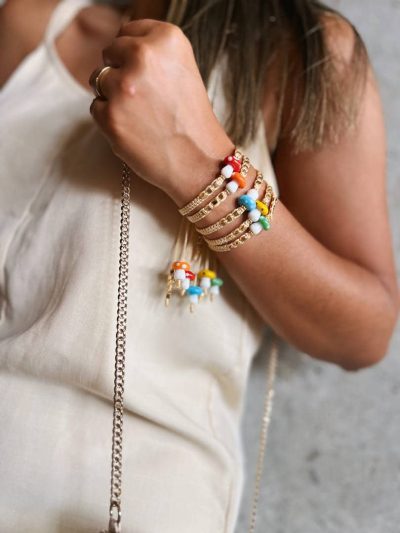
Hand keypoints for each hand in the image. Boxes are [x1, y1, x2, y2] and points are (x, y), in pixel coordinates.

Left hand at [89, 19, 234, 203]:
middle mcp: (143, 56)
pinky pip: (96, 107)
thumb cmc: (191, 119)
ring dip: (113, 96)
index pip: (128, 30)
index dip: (134, 54)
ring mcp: (123, 87)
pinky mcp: (109, 115)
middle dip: (121, 72)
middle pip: (110, 53)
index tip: (147, 74)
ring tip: (142, 115)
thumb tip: (118, 47)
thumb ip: (152, 52)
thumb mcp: (182, 69)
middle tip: (146, 99)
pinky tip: (134, 130)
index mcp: (167, 39)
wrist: (199, 161)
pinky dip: (110, 119)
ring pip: (98, 80)